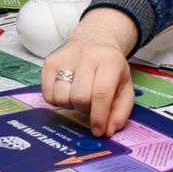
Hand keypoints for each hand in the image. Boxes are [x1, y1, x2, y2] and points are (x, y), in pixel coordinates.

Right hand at [40, 10, 138, 135]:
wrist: (94, 40)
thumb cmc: (110, 68)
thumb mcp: (124, 87)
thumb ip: (120, 111)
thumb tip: (107, 131)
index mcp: (109, 61)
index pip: (101, 93)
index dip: (98, 116)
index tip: (97, 131)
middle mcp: (86, 56)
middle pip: (80, 97)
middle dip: (85, 109)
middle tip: (89, 105)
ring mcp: (65, 58)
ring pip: (61, 97)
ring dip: (70, 105)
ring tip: (78, 96)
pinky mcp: (49, 62)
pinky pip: (47, 94)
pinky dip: (57, 101)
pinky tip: (67, 92)